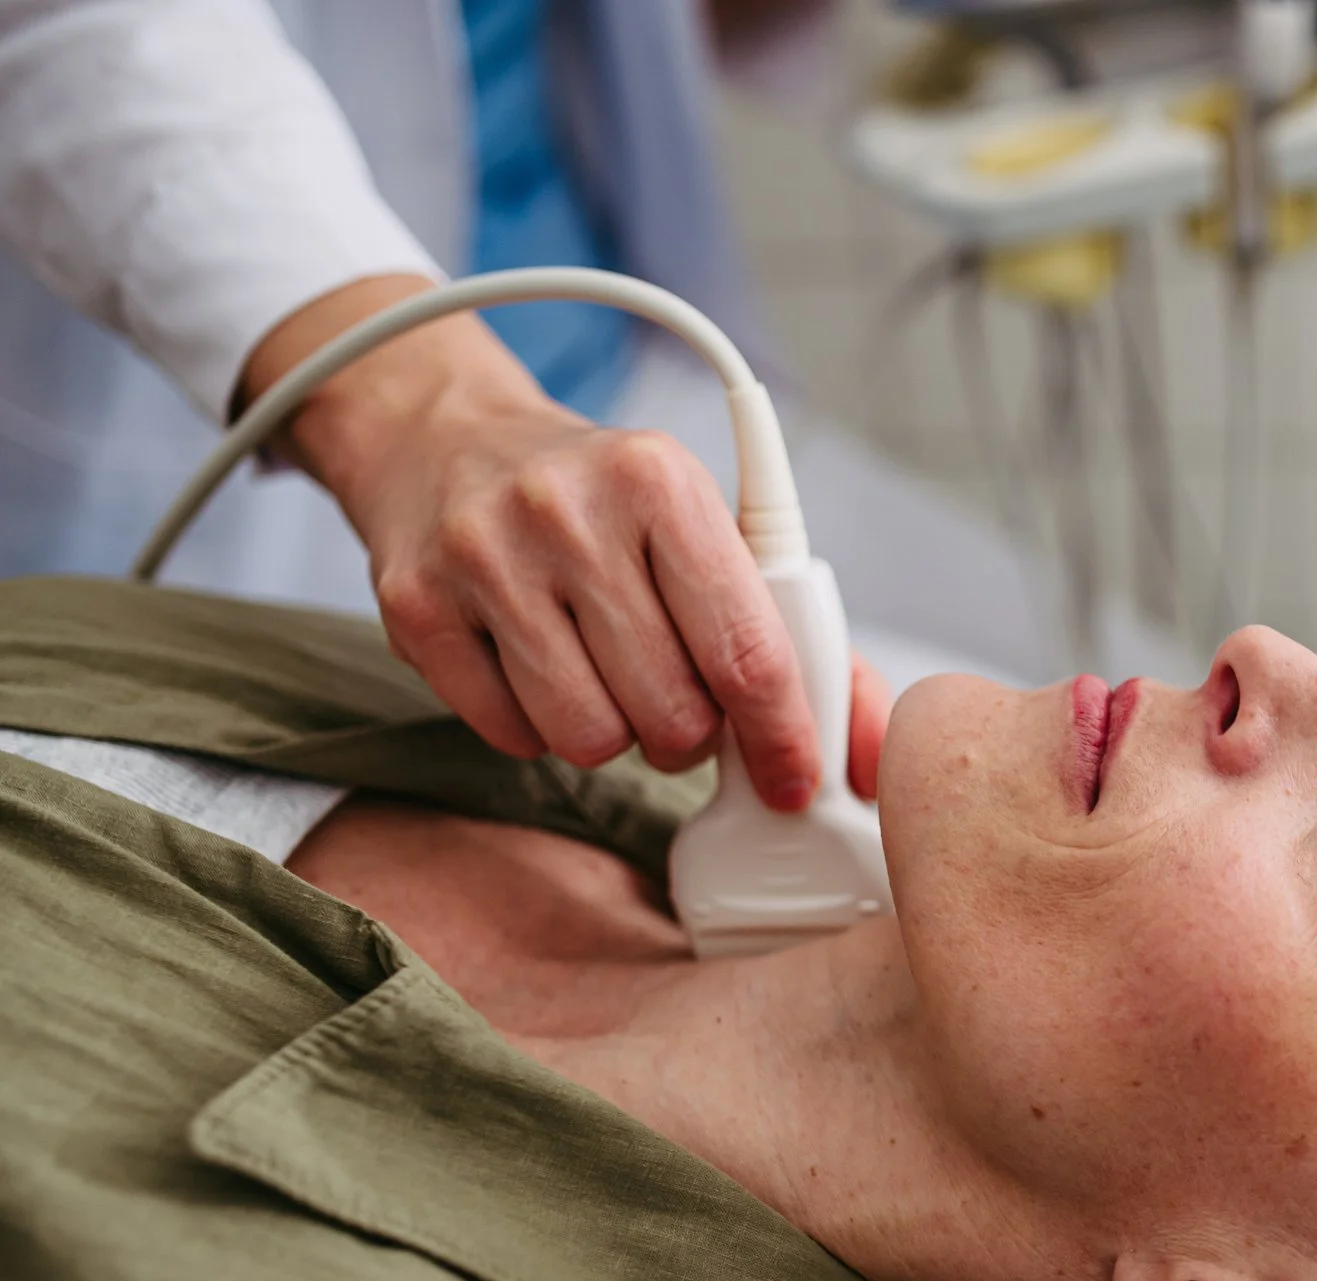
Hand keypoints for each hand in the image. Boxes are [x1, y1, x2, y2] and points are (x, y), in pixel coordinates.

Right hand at [244, 275, 884, 803]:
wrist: (446, 437)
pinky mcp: (415, 607)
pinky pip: (511, 736)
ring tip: (609, 679)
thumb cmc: (607, 503)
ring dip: (616, 734)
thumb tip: (875, 755)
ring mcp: (483, 557)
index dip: (782, 737)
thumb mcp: (710, 530)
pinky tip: (539, 667)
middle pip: (671, 713)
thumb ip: (803, 639)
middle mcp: (568, 511)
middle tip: (678, 701)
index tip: (795, 780)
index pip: (746, 651)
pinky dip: (538, 727)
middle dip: (690, 735)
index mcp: (663, 480)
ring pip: (590, 737)